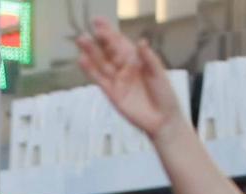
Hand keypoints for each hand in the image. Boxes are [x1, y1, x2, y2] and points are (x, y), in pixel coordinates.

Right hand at [75, 18, 186, 137]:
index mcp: (136, 60)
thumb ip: (148, 58)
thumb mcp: (159, 73)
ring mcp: (117, 80)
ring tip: (81, 40)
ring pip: (101, 63)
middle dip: (98, 40)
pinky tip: (82, 60)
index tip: (99, 22)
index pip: (120, 43)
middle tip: (88, 28)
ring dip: (91, 52)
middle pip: (108, 51)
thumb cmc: (164, 94)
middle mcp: (124, 68)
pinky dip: (90, 71)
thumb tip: (140, 42)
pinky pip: (99, 80)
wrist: (162, 119)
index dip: (110, 33)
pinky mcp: (112, 94)